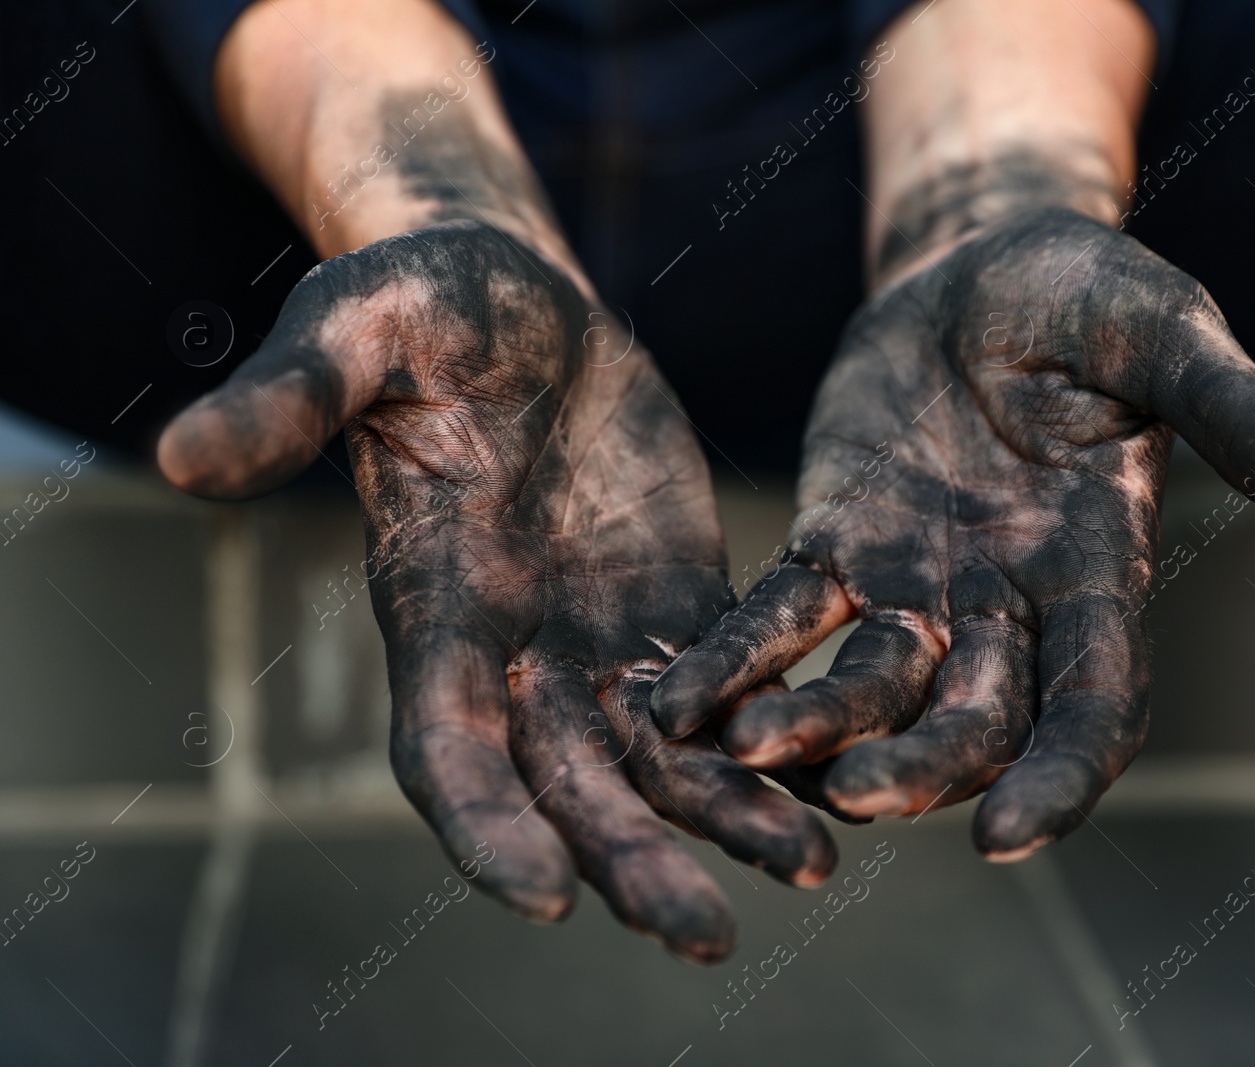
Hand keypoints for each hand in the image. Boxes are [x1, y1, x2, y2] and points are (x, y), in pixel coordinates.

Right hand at [159, 221, 835, 959]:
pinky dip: (770, 744)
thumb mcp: (359, 328)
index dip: (486, 825)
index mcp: (431, 603)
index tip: (545, 897)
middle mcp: (513, 649)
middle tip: (704, 936)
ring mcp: (597, 638)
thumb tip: (178, 459)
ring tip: (809, 869)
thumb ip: (292, 396)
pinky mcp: (671, 609)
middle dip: (629, 859)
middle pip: (567, 786)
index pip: (446, 747)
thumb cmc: (422, 305)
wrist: (517, 301)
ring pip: (658, 762)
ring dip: (725, 820)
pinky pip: (725, 698)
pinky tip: (836, 782)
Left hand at [652, 206, 1254, 859]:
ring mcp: (918, 584)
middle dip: (921, 766)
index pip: (1095, 703)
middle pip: (972, 719)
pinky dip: (737, 660)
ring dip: (813, 729)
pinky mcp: (836, 543)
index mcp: (1102, 571)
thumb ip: (1238, 416)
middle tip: (858, 798)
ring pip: (870, 688)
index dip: (1061, 774)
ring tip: (742, 752)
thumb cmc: (1093, 297)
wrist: (988, 261)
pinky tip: (677, 701)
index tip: (1012, 834)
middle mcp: (1009, 605)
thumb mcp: (1168, 338)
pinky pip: (782, 618)